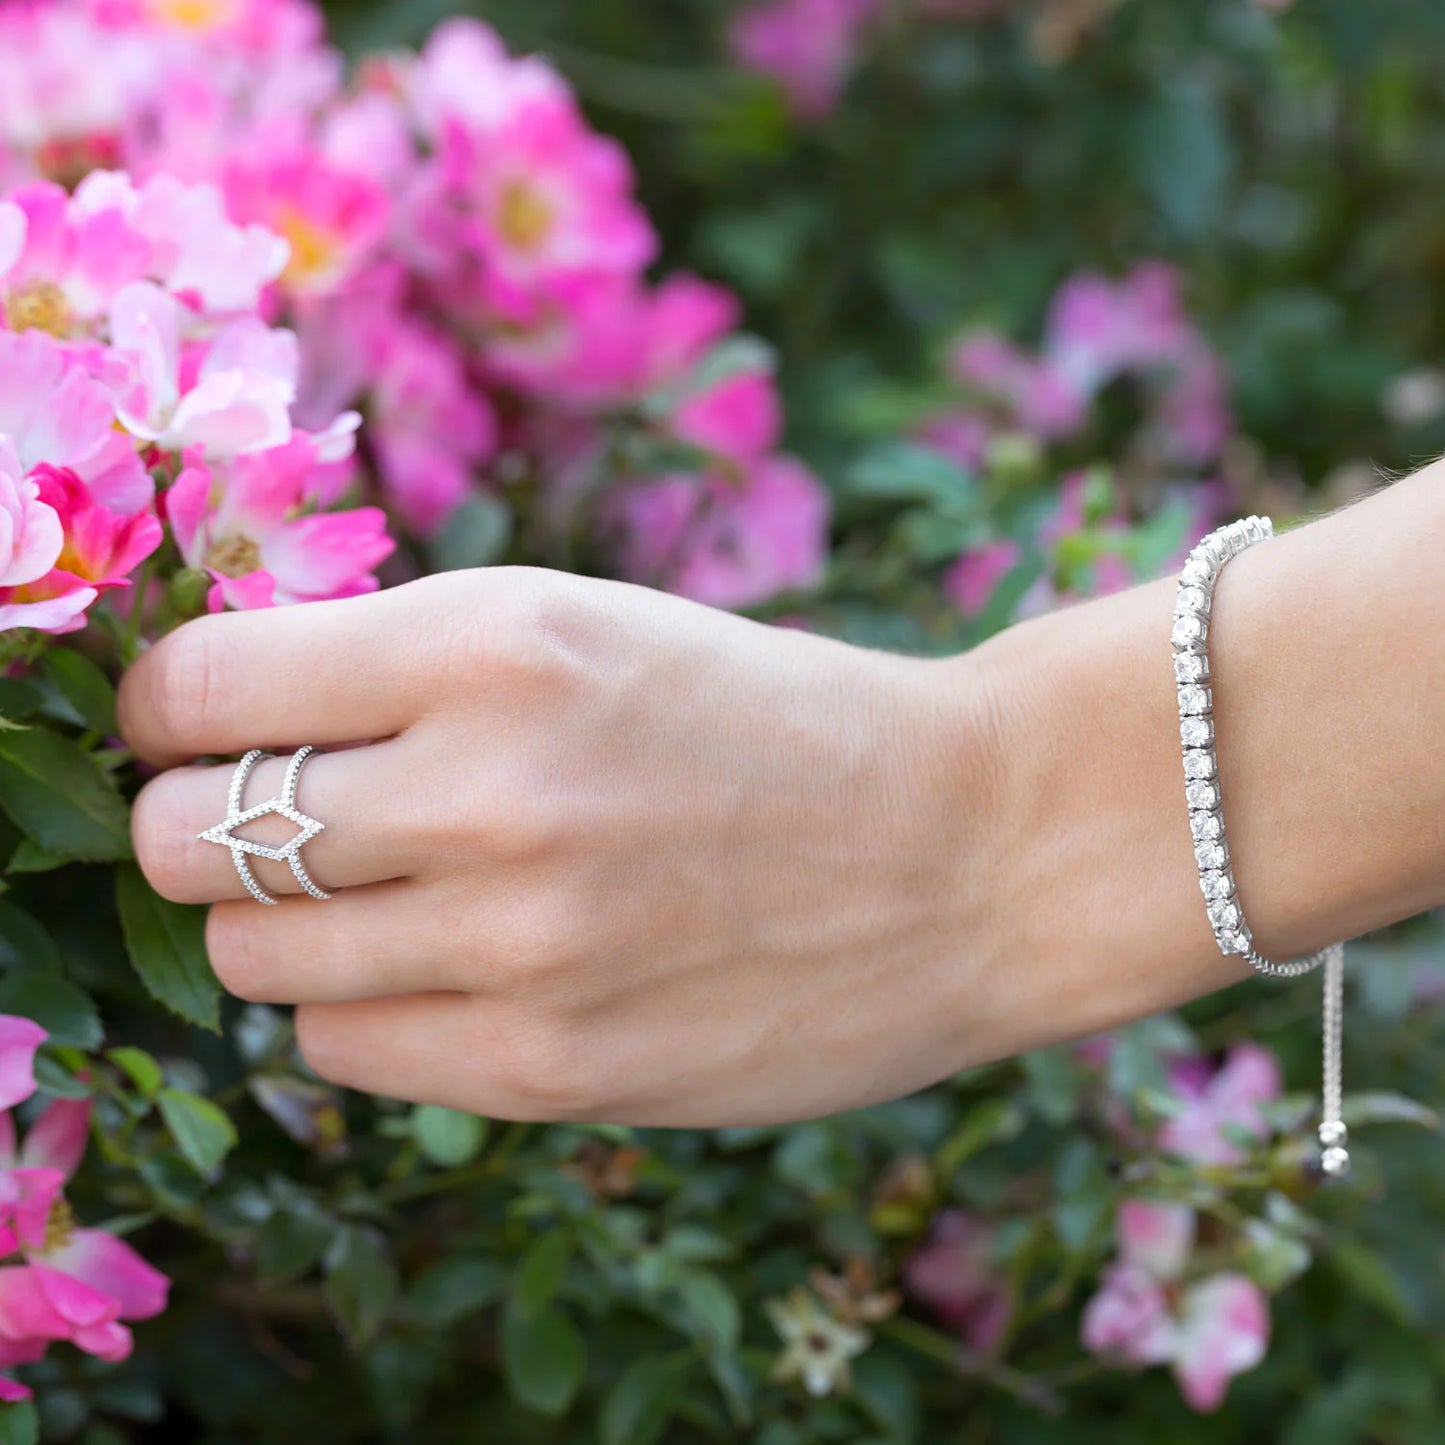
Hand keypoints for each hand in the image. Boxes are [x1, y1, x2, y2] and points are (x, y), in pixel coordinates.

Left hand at [120, 568, 1009, 1126]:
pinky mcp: (554, 1066)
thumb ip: (407, 664)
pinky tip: (456, 971)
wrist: (968, 846)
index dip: (164, 711)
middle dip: (201, 827)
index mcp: (494, 639)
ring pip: (250, 959)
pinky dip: (364, 1011)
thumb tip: (221, 716)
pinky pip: (342, 1050)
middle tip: (277, 822)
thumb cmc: (774, 720)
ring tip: (394, 900)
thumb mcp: (593, 626)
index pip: (195, 688)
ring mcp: (518, 943)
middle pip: (184, 841)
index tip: (189, 731)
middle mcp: (487, 788)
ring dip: (291, 929)